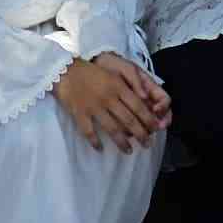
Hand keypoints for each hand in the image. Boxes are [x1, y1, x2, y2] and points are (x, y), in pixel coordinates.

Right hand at [55, 52, 170, 151]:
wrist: (66, 71)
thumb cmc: (93, 71)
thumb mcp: (116, 71)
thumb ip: (133, 82)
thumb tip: (147, 97)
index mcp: (118, 86)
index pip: (138, 106)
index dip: (149, 119)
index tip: (156, 129)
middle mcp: (108, 98)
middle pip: (128, 120)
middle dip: (140, 134)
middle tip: (147, 144)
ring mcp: (93, 107)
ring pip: (112, 129)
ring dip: (122, 142)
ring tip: (129, 151)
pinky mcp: (79, 114)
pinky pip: (89, 132)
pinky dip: (95, 142)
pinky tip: (100, 149)